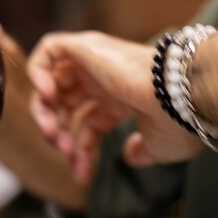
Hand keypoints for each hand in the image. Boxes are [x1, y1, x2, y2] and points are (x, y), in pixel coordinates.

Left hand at [28, 31, 203, 182]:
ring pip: (52, 82)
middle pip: (65, 104)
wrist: (179, 96)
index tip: (80, 171)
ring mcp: (94, 62)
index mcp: (121, 98)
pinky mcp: (84, 46)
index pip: (88, 121)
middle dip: (57, 130)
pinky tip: (47, 96)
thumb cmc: (176, 120)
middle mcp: (104, 78)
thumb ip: (141, 151)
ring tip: (52, 132)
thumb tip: (130, 156)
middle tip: (62, 149)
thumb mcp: (158, 145)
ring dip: (45, 110)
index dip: (80, 147)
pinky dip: (38, 71)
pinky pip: (49, 49)